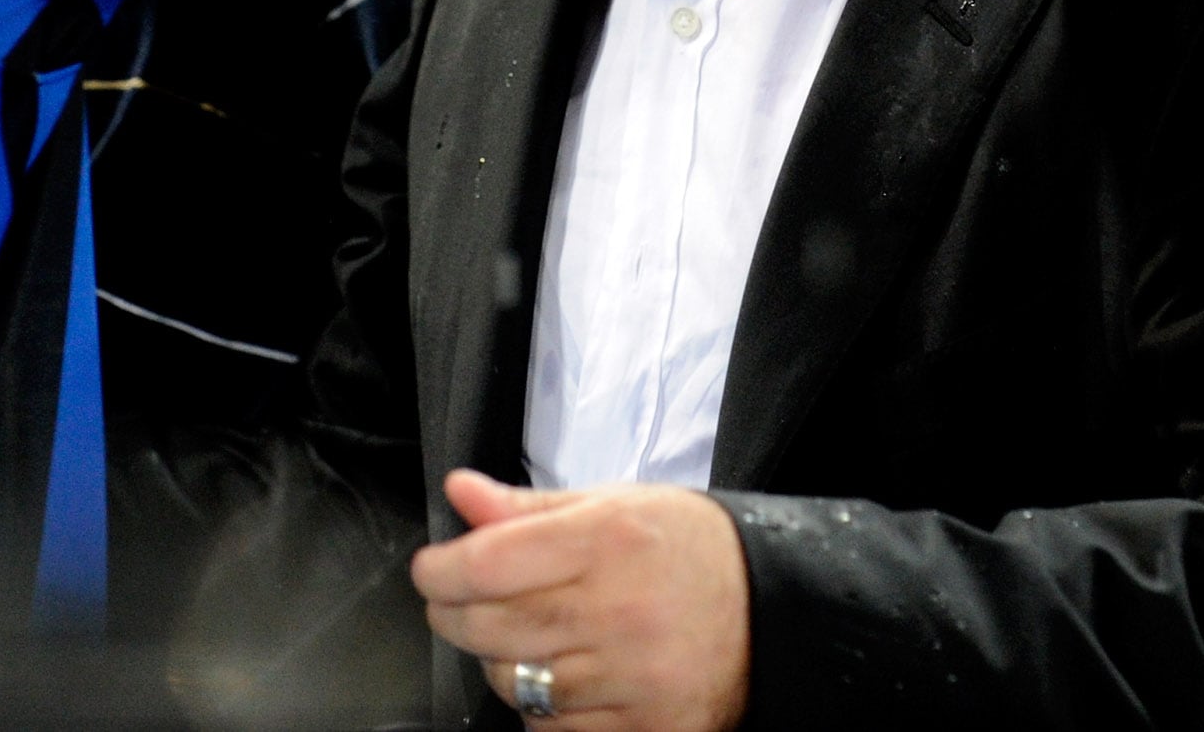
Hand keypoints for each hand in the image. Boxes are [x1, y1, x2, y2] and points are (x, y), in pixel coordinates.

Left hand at [411, 470, 748, 731]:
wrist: (772, 609)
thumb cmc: (686, 548)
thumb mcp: (613, 504)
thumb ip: (529, 508)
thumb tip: (461, 494)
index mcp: (607, 540)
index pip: (488, 563)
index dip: (441, 570)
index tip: (431, 570)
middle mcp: (618, 611)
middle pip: (490, 626)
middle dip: (453, 614)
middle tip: (454, 601)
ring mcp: (633, 678)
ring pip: (516, 683)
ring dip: (498, 661)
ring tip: (519, 636)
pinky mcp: (647, 729)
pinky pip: (555, 729)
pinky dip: (542, 708)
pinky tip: (559, 678)